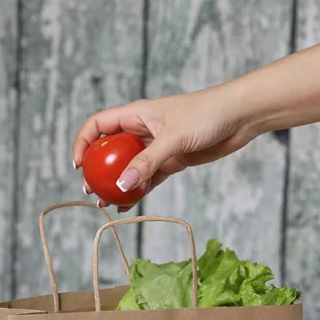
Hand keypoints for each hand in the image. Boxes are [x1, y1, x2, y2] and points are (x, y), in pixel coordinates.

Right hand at [72, 88, 256, 211]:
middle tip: (90, 189)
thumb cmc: (207, 114)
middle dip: (96, 170)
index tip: (78, 164)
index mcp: (135, 114)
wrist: (241, 116)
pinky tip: (128, 205)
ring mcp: (156, 147)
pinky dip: (137, 191)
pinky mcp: (171, 161)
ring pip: (127, 167)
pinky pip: (147, 178)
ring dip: (115, 184)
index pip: (97, 125)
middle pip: (109, 150)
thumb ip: (147, 162)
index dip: (83, 142)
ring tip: (105, 203)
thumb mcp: (173, 138)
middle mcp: (141, 130)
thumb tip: (121, 185)